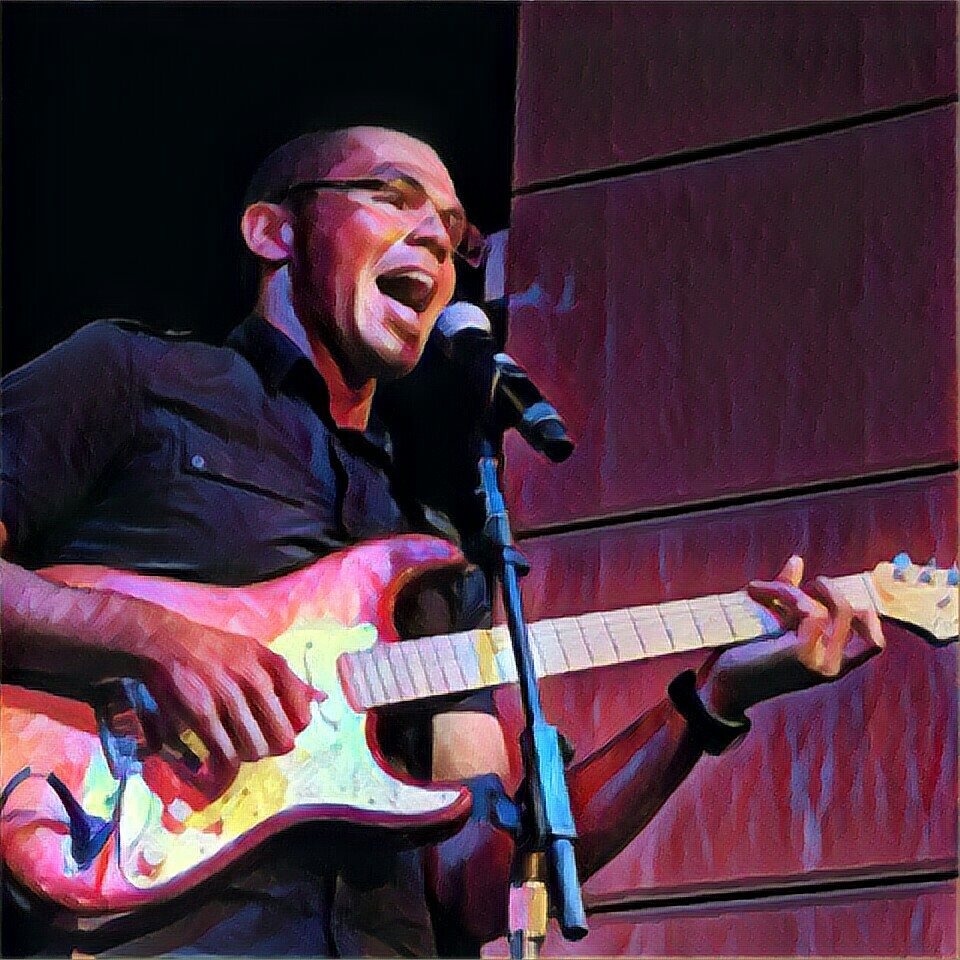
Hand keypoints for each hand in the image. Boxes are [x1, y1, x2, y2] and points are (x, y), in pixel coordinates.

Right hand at [131, 608, 320, 772]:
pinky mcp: (201, 711)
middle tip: (263, 747)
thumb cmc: (216, 650)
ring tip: (241, 751)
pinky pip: (225, 751)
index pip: (301, 705)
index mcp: (269, 661)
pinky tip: (221, 760)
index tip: (289, 729)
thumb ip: (286, 677)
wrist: (167, 640)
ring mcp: (227, 694)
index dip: (298, 725)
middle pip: (281, 735)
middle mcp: (253, 676)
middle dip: (274, 748)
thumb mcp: (255, 653)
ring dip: (249, 756)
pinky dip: (225, 764)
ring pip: (254, 748)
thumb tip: (320, 699)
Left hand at [701, 556, 885, 718]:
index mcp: (832, 663)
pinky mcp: (803, 654)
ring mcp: (821, 662)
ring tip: (770, 587)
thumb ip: (790, 596)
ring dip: (801, 588)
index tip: (829, 594)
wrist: (722, 688)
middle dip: (831, 589)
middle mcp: (833, 666)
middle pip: (858, 615)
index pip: (874, 643)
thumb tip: (797, 559)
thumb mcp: (774, 624)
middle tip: (800, 586)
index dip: (865, 613)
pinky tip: (758, 591)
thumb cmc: (745, 656)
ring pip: (835, 609)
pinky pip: (810, 610)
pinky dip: (787, 594)